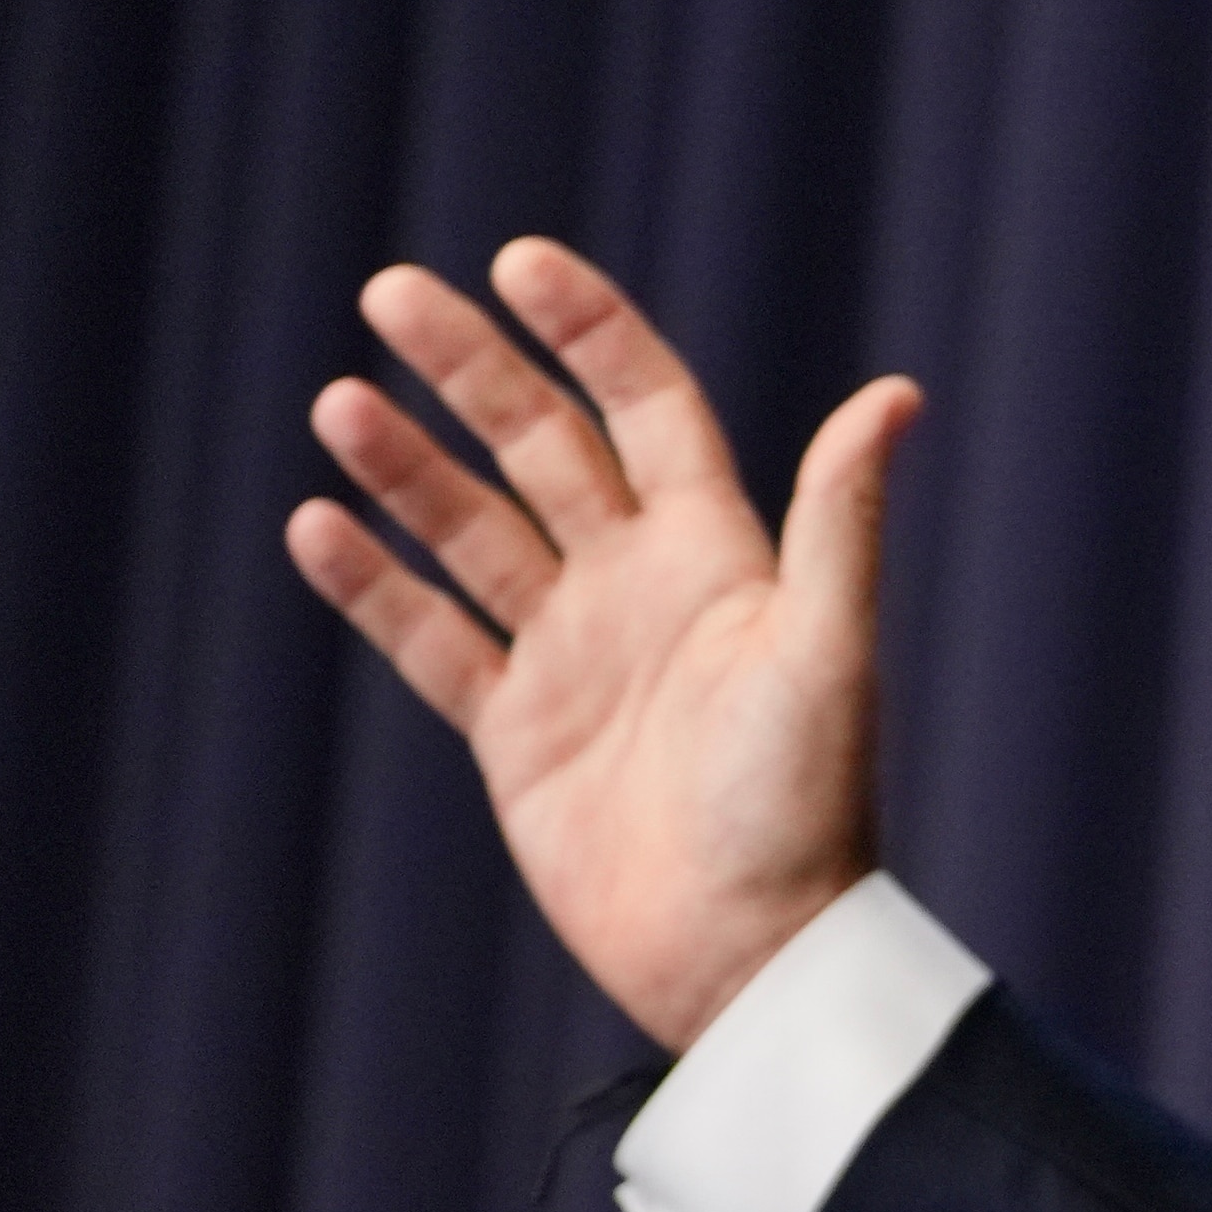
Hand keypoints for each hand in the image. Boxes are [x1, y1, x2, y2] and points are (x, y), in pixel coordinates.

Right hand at [282, 240, 917, 1051]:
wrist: (749, 950)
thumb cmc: (807, 801)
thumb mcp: (826, 647)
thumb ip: (839, 520)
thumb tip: (896, 392)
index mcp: (718, 551)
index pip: (642, 404)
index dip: (587, 330)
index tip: (517, 262)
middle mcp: (639, 584)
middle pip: (541, 445)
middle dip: (470, 369)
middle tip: (391, 293)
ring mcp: (572, 653)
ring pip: (471, 531)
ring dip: (405, 465)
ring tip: (338, 401)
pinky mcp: (516, 731)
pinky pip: (430, 637)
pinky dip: (373, 584)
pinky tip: (315, 525)